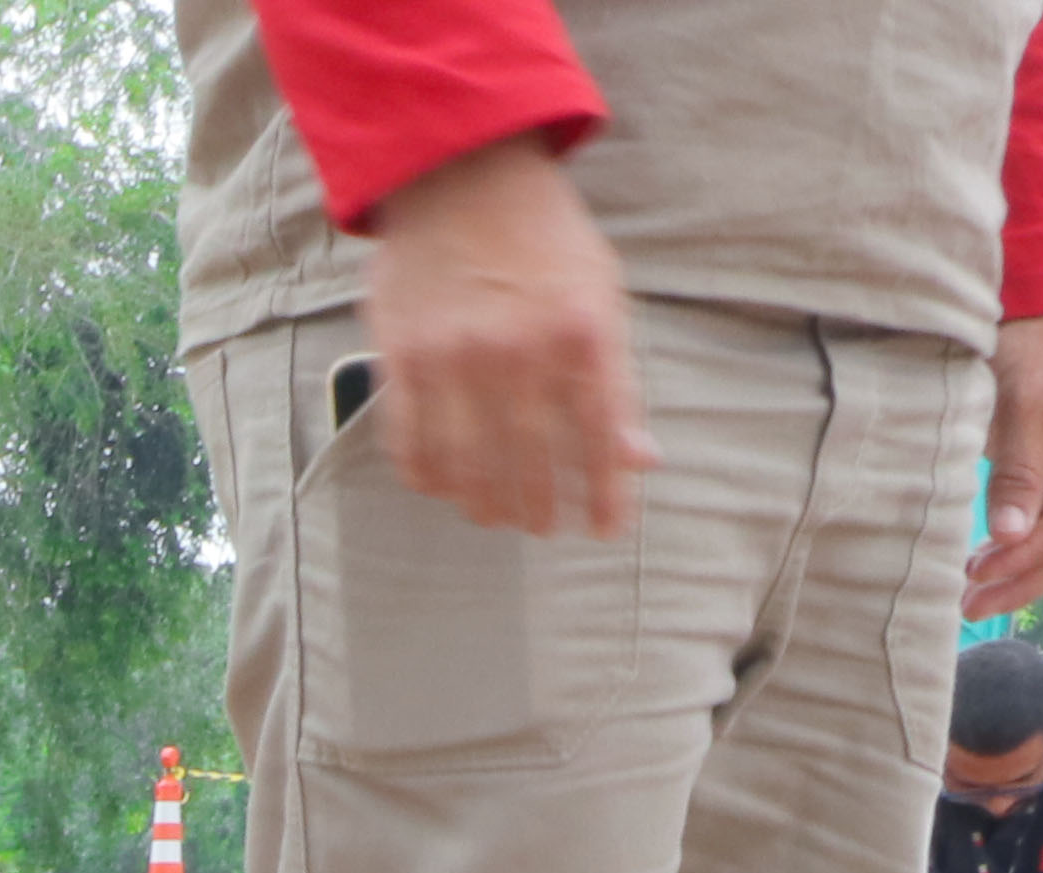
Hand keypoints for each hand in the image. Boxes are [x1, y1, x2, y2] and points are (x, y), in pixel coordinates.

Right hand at [358, 137, 647, 540]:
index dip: (606, 495)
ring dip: (482, 502)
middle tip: (542, 526)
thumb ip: (618, 380)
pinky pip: (410, 441)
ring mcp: (455, 357)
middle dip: (539, 508)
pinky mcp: (403, 357)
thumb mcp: (602, 295)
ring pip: (467, 464)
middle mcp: (519, 351)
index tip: (606, 528)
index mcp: (580, 332)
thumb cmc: (543, 238)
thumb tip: (639, 458)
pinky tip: (441, 485)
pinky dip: (426, 476)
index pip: (600, 437)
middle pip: (530, 463)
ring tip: (493, 514)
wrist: (463, 174)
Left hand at [968, 316, 1042, 618]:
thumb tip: (1011, 537)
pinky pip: (1041, 527)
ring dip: (1017, 573)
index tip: (980, 574)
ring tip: (969, 597)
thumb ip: (1020, 471)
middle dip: (1024, 580)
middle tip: (970, 608)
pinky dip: (1014, 552)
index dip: (1028, 556)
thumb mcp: (1027, 404)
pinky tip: (980, 568)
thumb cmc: (1038, 348)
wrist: (1038, 313)